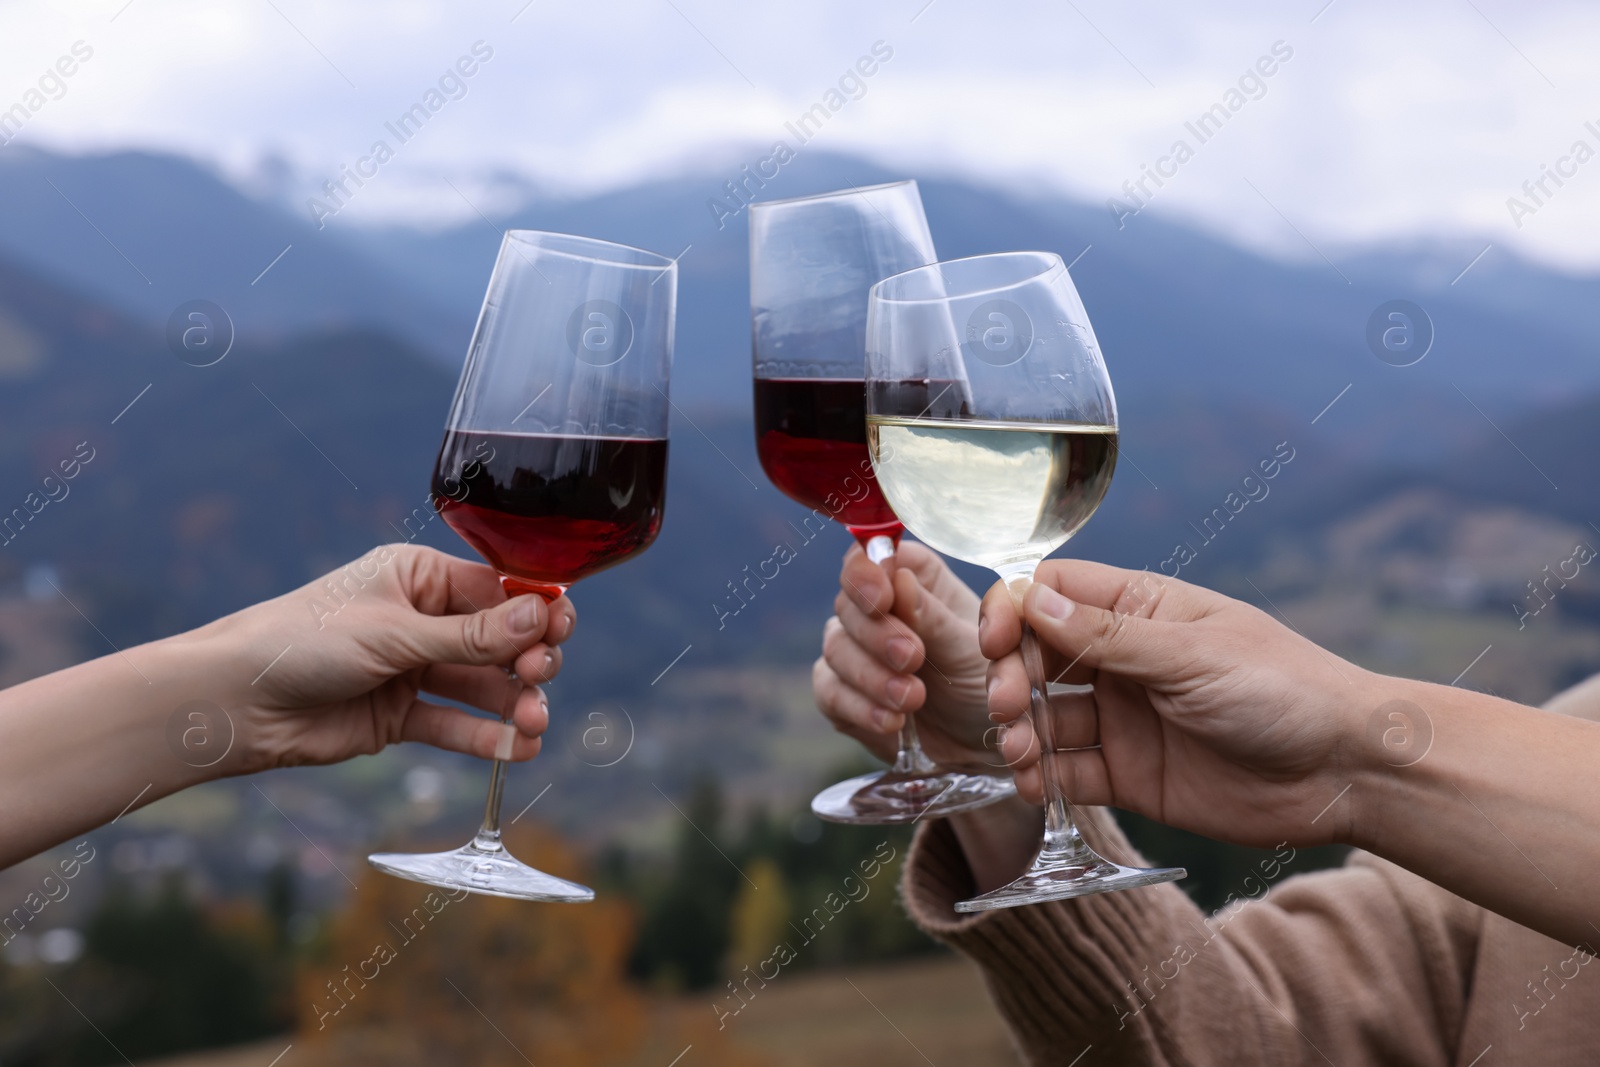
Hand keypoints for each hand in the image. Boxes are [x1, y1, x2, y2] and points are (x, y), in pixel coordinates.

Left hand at [191, 543, 573, 774]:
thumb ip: (471, 634)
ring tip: (533, 724)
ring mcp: (413, 668)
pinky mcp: (400, 716)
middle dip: (527, 658)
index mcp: (418, 576)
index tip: (562, 629)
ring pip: (482, 685)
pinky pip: (454, 723)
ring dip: (513, 703)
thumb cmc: (303, 642)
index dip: (535, 609)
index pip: (496, 588)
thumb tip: (540, 614)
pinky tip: (517, 749)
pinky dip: (486, 737)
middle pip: (498, 639)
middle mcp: (421, 619)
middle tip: (540, 675)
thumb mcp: (394, 633)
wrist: (236, 703)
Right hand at [813, 541, 997, 770]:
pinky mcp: (843, 693)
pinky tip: (892, 721)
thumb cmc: (985, 681)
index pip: (870, 557)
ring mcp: (856, 650)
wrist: (982, 744)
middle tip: (913, 657)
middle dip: (877, 633)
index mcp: (914, 579)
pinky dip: (860, 708)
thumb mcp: (970, 648)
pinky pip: (830, 692)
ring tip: (912, 698)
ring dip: (872, 676)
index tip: (882, 597)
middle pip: (848, 603)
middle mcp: (879, 609)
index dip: (867, 572)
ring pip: (836, 648)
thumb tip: (897, 579)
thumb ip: (932, 617)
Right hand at [980, 560, 1377, 847]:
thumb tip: (1030, 599)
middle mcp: (1124, 660)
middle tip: (1009, 707)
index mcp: (1140, 610)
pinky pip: (1069, 772)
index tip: (997, 643)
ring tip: (1020, 753)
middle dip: (1011, 678)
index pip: (1052, 593)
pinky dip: (1043, 778)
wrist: (1345, 770)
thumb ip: (1107, 637)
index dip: (1013, 611)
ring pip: (1046, 716)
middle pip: (1036, 656)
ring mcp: (1124, 717)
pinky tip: (1035, 786)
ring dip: (1021, 731)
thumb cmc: (1285, 689)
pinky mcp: (1130, 773)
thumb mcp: (1191, 655)